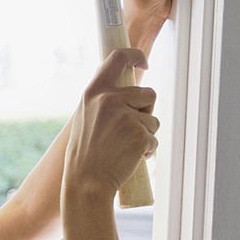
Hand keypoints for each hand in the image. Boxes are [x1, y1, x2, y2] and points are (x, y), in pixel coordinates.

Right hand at [63, 49, 158, 200]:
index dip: (134, 56)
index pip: (117, 58)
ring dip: (145, 135)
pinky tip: (129, 159)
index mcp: (94, 93)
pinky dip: (147, 150)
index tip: (143, 62)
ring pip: (153, 120)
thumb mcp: (85, 118)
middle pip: (147, 94)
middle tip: (128, 132)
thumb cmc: (85, 155)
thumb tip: (126, 90)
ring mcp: (126, 117)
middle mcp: (110, 100)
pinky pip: (154, 139)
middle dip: (145, 112)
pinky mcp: (139, 135)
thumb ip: (103, 101)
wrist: (86, 183)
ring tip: (123, 149)